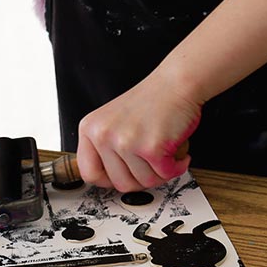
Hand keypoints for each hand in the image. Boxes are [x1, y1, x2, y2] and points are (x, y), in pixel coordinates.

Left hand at [76, 71, 201, 193]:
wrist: (177, 82)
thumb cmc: (152, 100)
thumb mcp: (115, 121)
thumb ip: (107, 148)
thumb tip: (110, 180)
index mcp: (90, 129)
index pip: (89, 173)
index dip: (109, 181)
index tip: (124, 176)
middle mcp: (104, 135)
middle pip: (120, 184)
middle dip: (142, 179)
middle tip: (152, 165)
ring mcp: (126, 142)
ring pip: (145, 182)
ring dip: (161, 172)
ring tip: (165, 153)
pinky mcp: (150, 147)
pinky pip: (165, 175)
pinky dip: (176, 167)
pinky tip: (176, 153)